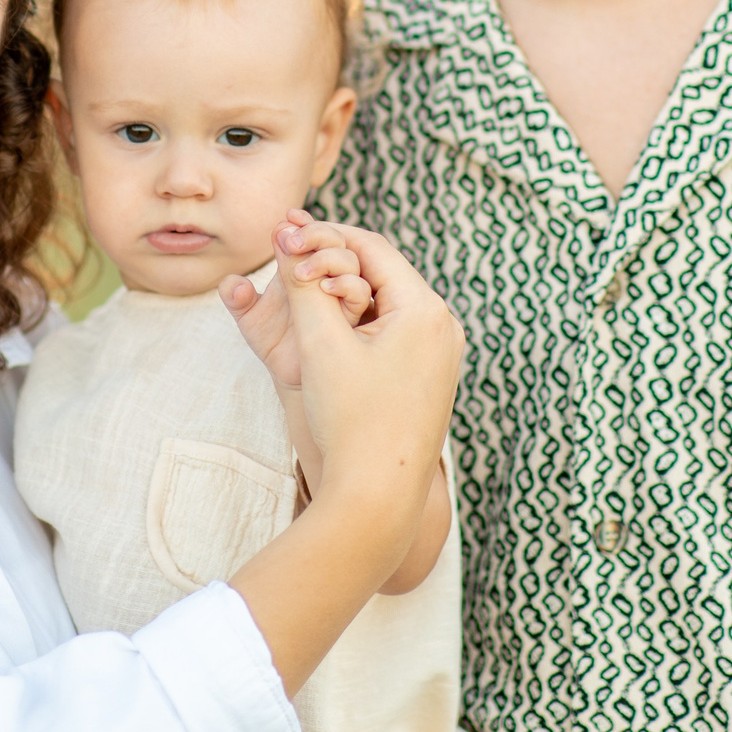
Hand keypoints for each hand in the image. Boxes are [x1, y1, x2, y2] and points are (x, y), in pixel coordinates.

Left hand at [220, 212, 374, 391]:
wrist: (293, 376)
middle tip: (292, 239)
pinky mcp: (355, 317)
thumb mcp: (249, 317)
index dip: (301, 223)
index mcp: (303, 266)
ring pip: (351, 261)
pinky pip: (360, 293)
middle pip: (334, 239)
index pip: (308, 234)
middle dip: (316, 233)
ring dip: (328, 257)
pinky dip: (346, 285)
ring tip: (300, 268)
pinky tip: (324, 288)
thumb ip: (238, 298)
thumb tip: (232, 284)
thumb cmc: (273, 341)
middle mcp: (326, 275)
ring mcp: (342, 294)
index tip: (286, 219)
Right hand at [220, 223, 464, 694]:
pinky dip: (359, 325)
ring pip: (385, 304)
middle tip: (290, 256)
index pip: (372, 247)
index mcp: (425, 310)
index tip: (287, 233)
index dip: (325, 235)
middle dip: (334, 264)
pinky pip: (394, 334)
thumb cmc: (351, 422)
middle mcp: (444, 327)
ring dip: (344, 295)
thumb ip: (303, 286)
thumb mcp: (320, 345)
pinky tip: (329, 333)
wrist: (378, 497)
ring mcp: (442, 356)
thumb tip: (288, 239)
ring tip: (304, 293)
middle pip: (382, 274)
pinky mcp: (431, 380)